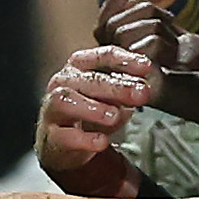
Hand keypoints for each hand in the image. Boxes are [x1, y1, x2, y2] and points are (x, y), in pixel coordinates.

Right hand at [37, 43, 158, 173]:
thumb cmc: (87, 112)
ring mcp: (53, 109)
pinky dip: (84, 139)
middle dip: (116, 86)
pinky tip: (102, 141)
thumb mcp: (109, 98)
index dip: (125, 60)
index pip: (102, 56)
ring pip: (67, 101)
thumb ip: (125, 92)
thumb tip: (142, 89)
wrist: (61, 142)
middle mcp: (63, 83)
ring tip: (114, 115)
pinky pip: (65, 136)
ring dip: (93, 108)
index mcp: (79, 67)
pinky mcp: (51, 136)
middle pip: (88, 79)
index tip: (147, 67)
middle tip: (140, 94)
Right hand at [96, 0, 198, 113]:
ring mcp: (131, 83)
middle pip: (113, 26)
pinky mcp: (146, 86)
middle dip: (144, 15)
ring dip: (160, 29)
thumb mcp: (166, 31)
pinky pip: (147, 46)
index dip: (110, 5)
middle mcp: (121, 76)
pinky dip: (168, 43)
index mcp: (123, 64)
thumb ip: (138, 16)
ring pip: (127, 33)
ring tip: (176, 49)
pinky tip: (179, 57)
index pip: (102, 26)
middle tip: (170, 27)